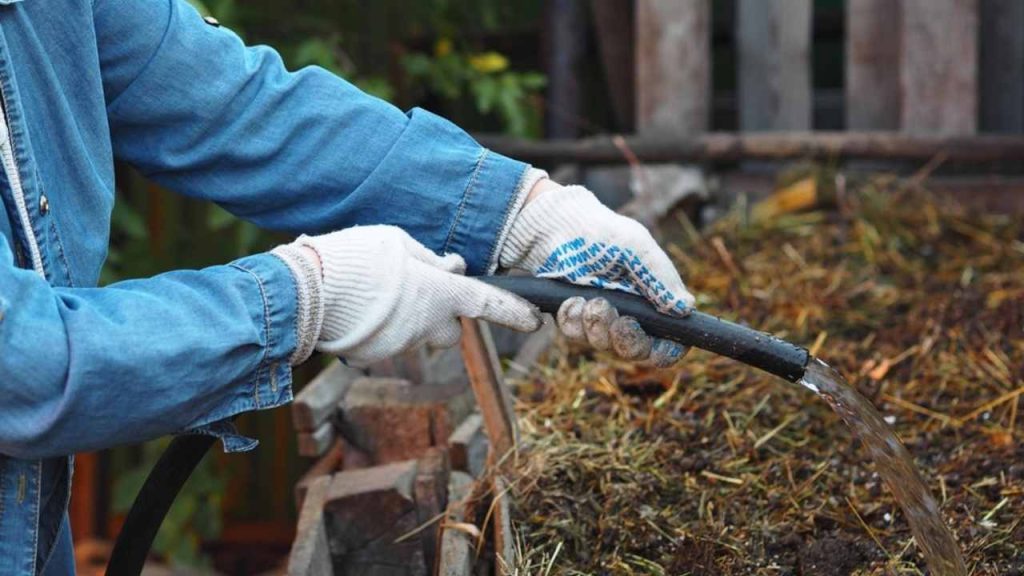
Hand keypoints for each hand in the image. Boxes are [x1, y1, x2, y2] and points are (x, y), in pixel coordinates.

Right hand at [275, 225, 541, 364]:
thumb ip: (431, 259)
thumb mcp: (397, 242)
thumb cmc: (355, 258)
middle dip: (443, 315)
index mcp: (440, 293)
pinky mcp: (376, 356)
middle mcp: (427, 325)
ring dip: (407, 319)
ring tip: (375, 293)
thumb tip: (453, 267)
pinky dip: (381, 328)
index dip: (514, 311)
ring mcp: (402, 345)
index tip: (534, 318)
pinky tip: (360, 309)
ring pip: (417, 334)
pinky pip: (388, 342)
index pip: (488, 303)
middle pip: (450, 329)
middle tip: (418, 291)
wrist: (305, 292)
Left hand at [500, 180, 694, 366]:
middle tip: (619, 321)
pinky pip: (575, 334)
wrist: (560, 225)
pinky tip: (572, 299)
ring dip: (597, 326)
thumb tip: (686, 307)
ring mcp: (600, 318)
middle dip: (627, 340)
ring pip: (602, 345)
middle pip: (636, 352)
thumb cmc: (604, 233)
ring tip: (590, 301)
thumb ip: (661, 278)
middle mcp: (629, 315)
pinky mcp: (574, 317)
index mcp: (653, 302)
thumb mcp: (638, 249)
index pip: (668, 343)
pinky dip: (574, 319)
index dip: (665, 350)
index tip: (655, 342)